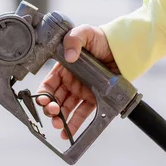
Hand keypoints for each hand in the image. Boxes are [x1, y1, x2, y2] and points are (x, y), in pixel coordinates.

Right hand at [36, 25, 119, 139]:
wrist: (123, 47)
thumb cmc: (101, 38)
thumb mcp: (84, 33)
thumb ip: (73, 39)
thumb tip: (69, 55)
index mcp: (63, 69)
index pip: (48, 85)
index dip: (43, 94)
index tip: (43, 101)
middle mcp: (70, 82)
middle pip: (55, 99)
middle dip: (51, 109)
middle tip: (53, 112)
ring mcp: (82, 91)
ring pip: (67, 109)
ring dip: (61, 118)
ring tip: (58, 125)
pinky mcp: (95, 98)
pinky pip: (83, 113)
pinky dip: (75, 123)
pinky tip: (68, 132)